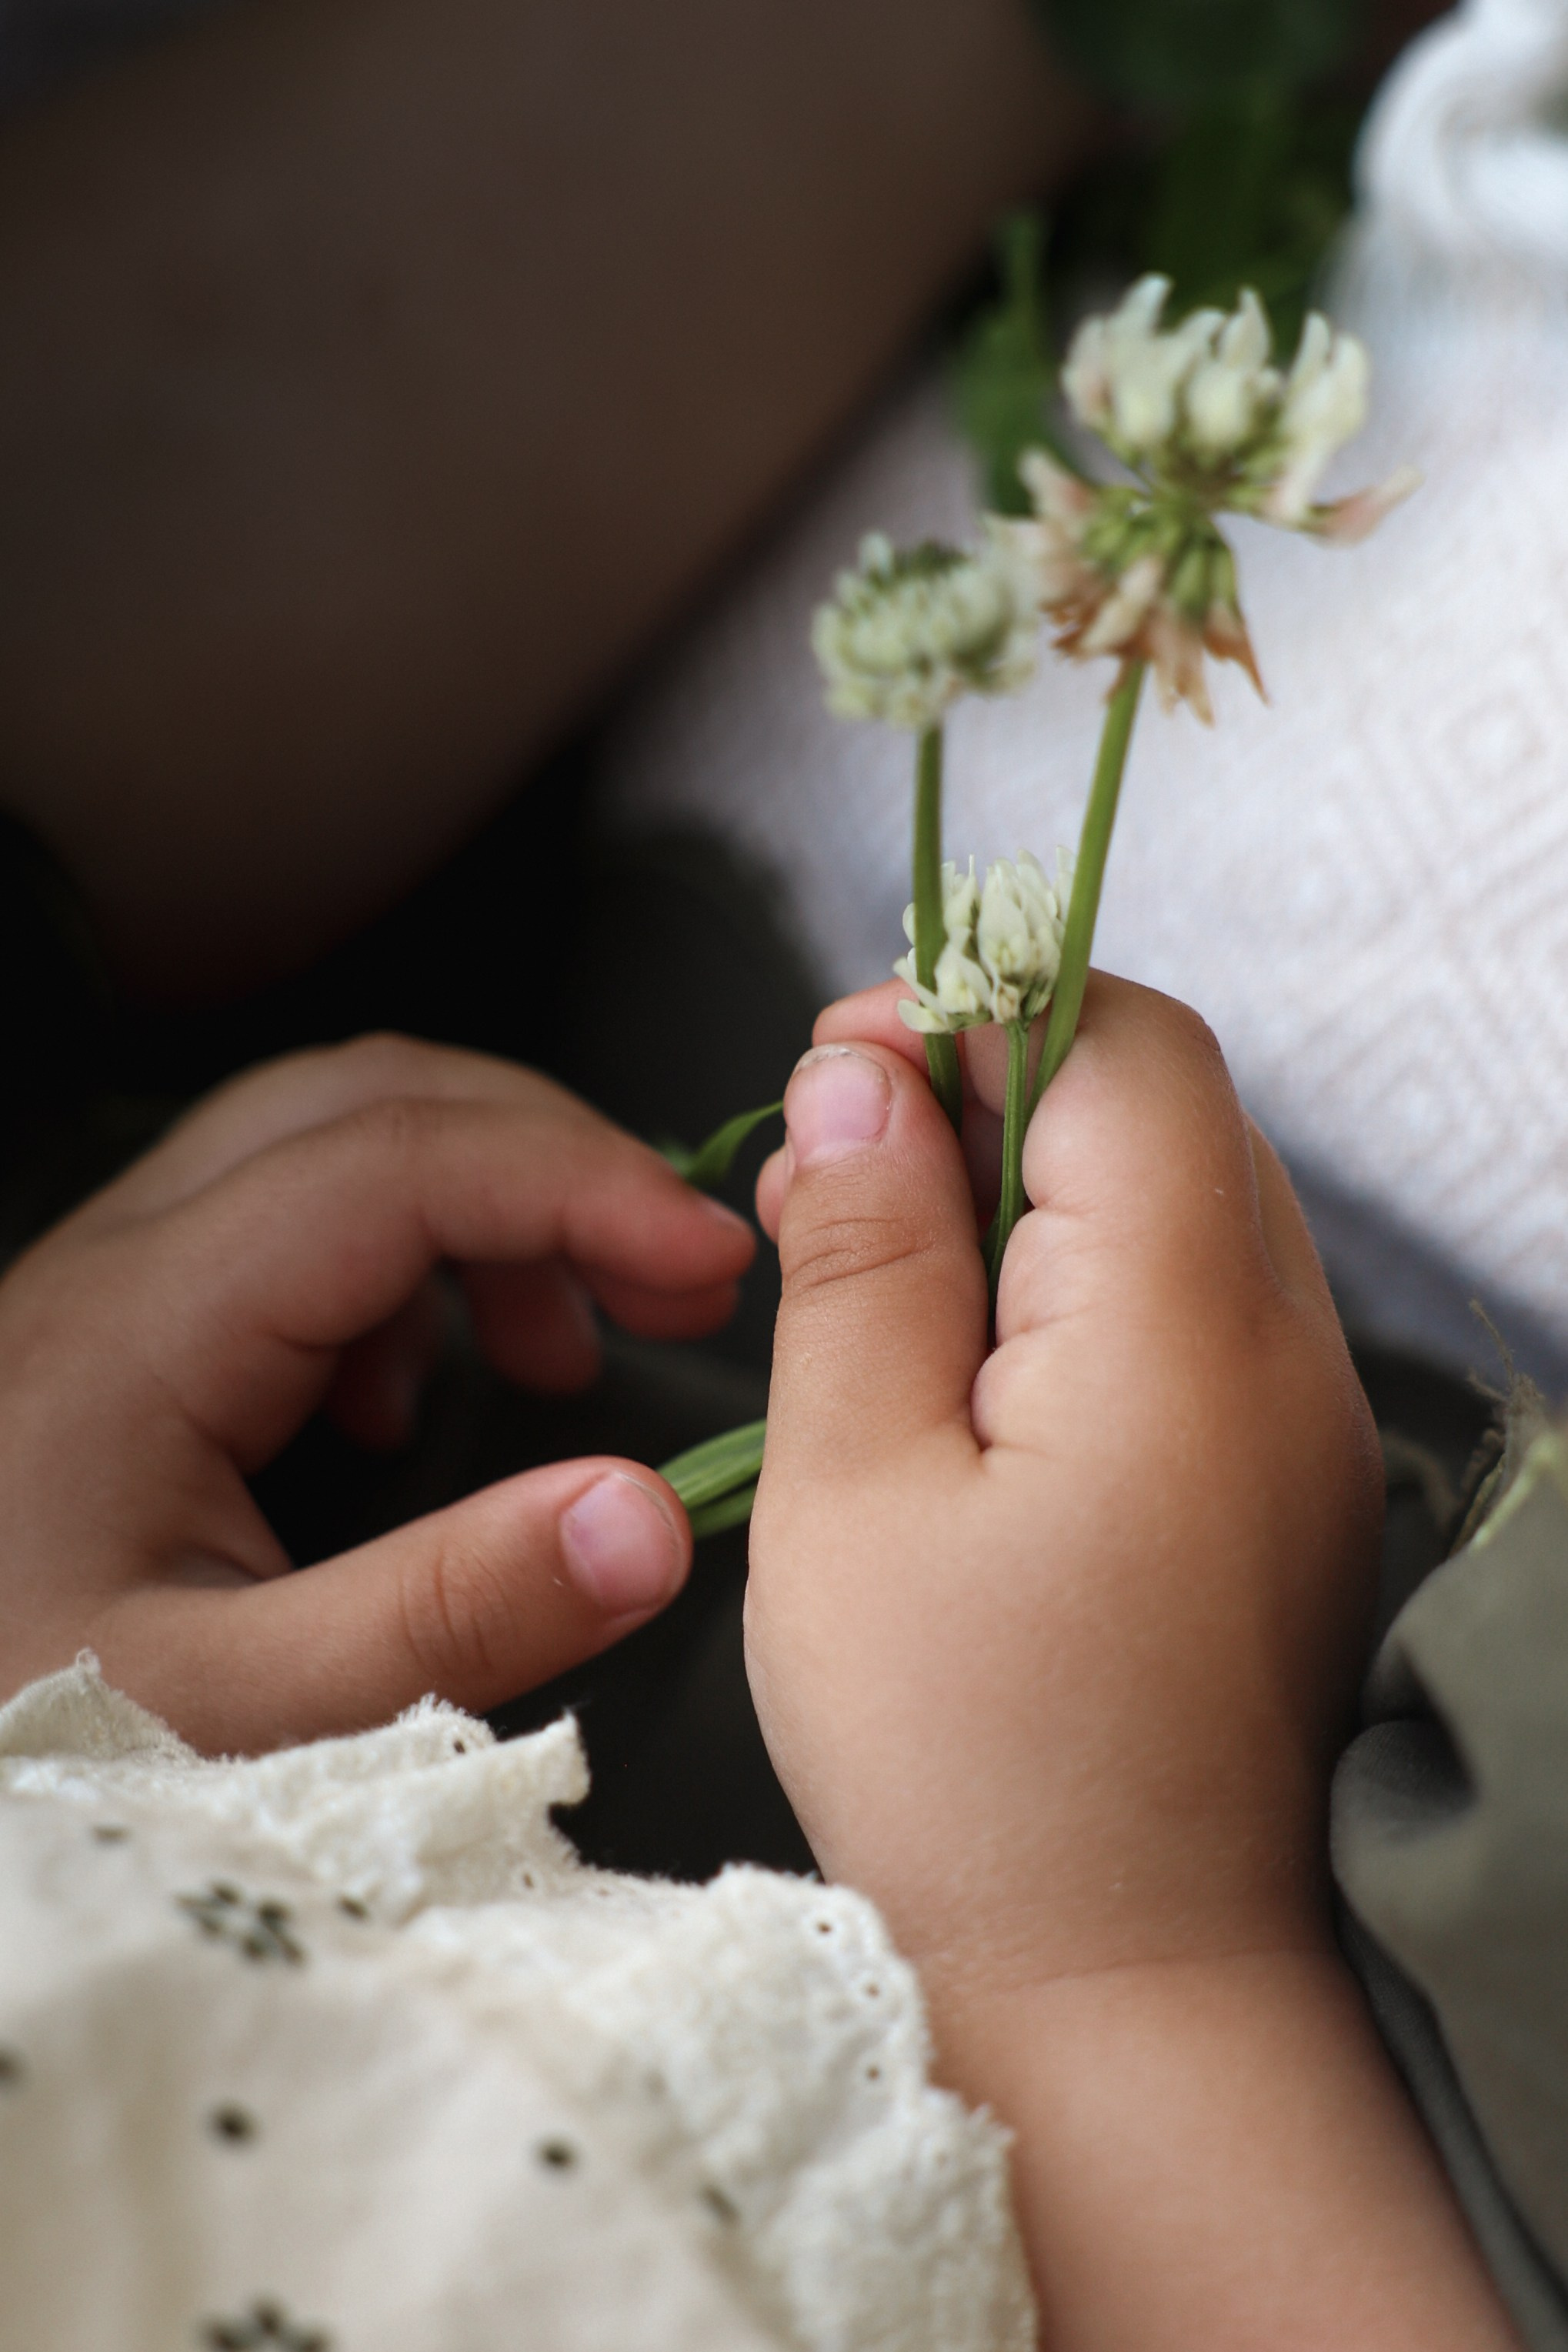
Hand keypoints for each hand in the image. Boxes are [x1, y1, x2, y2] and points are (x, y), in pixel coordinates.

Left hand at [0, 1034, 753, 1751]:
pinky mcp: (109, 1349)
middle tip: (672, 1269)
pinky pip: (278, 1233)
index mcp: (138, 1332)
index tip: (711, 1260)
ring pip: (321, 1150)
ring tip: (567, 1343)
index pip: (400, 1162)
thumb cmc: (6, 1736)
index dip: (581, 1184)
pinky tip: (415, 1397)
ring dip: (474, 1207)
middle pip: (364, 1101)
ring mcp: (102, 1300)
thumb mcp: (226, 1718)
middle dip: (545, 1157)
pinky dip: (395, 1271)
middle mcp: (113, 1274)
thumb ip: (444, 1617)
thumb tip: (650, 1520)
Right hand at [748, 981, 1517, 2350]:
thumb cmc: (968, 1771)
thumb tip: (856, 1077)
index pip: (1121, 1044)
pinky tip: (971, 1368)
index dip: (969, 1011)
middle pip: (1162, 1104)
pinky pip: (1195, 1301)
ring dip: (1028, 1184)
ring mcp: (1306, 1419)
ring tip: (881, 1277)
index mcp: (1183, 1329)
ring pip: (1179, 1194)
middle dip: (988, 1087)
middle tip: (836, 1179)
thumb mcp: (855, 1493)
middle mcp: (1287, 1349)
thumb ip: (862, 1259)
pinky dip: (1078, 1279)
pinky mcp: (1284, 1480)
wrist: (1131, 2000)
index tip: (833, 1074)